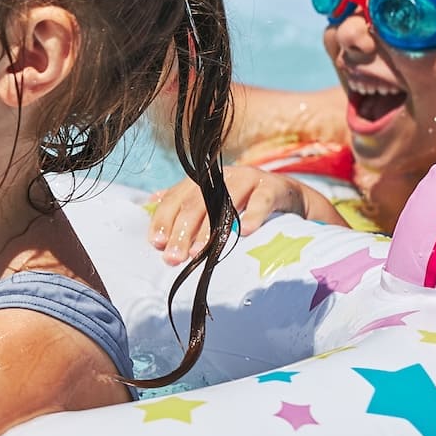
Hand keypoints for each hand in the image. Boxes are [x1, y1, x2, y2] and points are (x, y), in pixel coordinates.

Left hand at [148, 165, 309, 264]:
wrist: (286, 195)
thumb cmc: (242, 202)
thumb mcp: (211, 201)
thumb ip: (183, 202)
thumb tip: (149, 203)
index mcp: (201, 181)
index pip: (175, 199)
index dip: (163, 220)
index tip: (156, 244)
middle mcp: (221, 177)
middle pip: (195, 203)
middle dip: (182, 232)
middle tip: (173, 258)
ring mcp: (247, 179)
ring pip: (224, 203)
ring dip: (210, 229)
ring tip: (199, 252)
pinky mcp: (273, 188)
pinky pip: (262, 202)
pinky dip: (253, 216)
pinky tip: (244, 233)